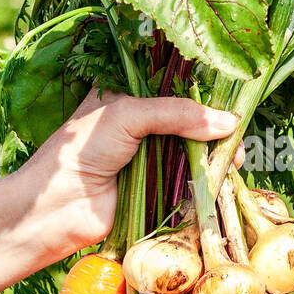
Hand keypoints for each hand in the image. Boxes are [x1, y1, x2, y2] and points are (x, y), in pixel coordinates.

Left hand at [13, 88, 240, 262]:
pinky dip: (206, 181)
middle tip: (237, 136)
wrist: (56, 209)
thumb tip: (228, 122)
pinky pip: (188, 181)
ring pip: (192, 151)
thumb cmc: (81, 152)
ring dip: (214, 156)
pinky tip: (225, 179)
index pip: (173, 85)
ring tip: (234, 161)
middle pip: (188, 119)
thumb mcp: (128, 116)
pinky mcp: (156, 188)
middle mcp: (139, 123)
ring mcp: (148, 157)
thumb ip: (177, 114)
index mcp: (126, 95)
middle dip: (214, 127)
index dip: (202, 90)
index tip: (233, 94)